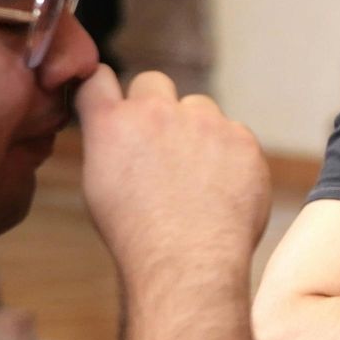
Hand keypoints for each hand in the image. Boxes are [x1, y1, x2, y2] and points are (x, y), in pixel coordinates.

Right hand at [74, 69, 269, 284]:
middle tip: (161, 142)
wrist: (187, 261)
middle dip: (155, 105)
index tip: (114, 98)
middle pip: (153, 83)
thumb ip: (111, 144)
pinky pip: (233, 133)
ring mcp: (204, 122)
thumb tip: (121, 130)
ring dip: (196, 128)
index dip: (106, 88)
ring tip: (195, 175)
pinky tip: (222, 187)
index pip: (98, 78)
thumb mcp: (100, 185)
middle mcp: (156, 113)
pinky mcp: (241, 138)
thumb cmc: (137, 235)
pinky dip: (229, 153)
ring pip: (199, 107)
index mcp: (111, 124)